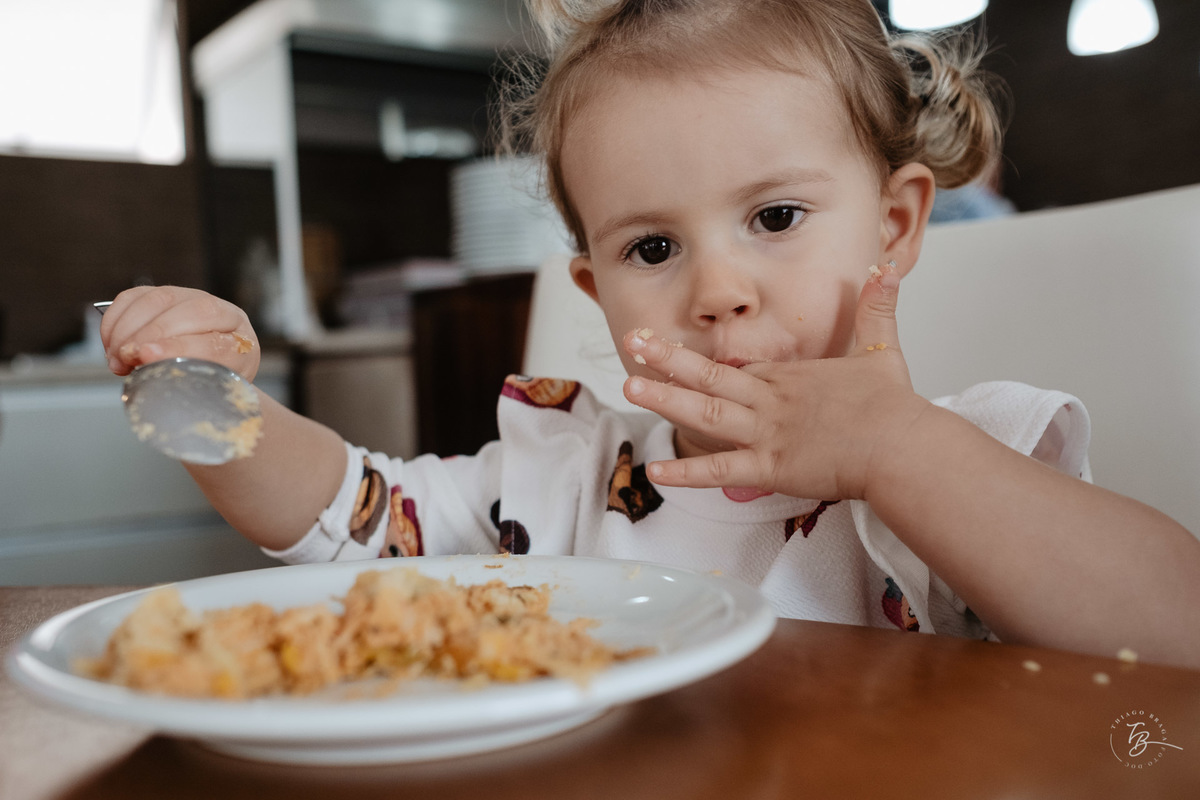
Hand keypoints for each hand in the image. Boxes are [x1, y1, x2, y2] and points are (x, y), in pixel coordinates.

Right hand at [99, 286, 260, 381]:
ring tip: (115, 357)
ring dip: (128, 328)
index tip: (147, 357)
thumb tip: (153, 377)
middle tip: (125, 358)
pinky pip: (136, 296)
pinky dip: (116, 318)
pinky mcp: (166, 294)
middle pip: (189, 312)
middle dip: (149, 334)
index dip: (179, 348)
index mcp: (242, 344)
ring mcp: (194, 298)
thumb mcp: (207, 393)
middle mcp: (224, 314)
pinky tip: (110, 342)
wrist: (208, 369)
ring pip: (159, 299)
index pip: (215, 342)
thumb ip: (190, 385)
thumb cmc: (209, 385)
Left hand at [622, 268, 930, 500]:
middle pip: (707, 376)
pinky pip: (721, 469)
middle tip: (631, 342)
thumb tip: (884, 265)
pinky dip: (687, 471)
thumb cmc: (894, 407)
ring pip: (704, 413)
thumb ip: (876, 308)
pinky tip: (656, 470)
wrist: (903, 446)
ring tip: (630, 385)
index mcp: (786, 378)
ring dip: (665, 399)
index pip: (729, 365)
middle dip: (666, 358)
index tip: (661, 344)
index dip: (692, 355)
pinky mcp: (772, 467)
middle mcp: (768, 400)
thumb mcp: (882, 348)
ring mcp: (766, 433)